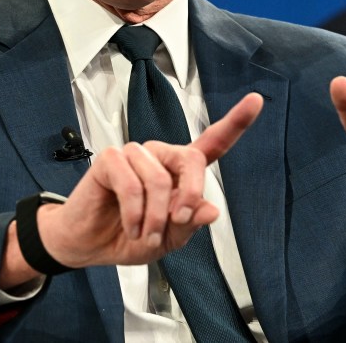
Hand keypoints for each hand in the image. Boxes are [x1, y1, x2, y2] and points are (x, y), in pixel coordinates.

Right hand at [36, 92, 262, 269]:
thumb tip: (210, 210)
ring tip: (143, 232)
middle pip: (192, 160)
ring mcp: (135, 154)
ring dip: (153, 217)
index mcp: (180, 171)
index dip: (236, 122)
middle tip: (174, 221)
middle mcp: (160, 156)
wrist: (89, 245)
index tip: (256, 101)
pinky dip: (134, 214)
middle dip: (188, 195)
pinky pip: (132, 184)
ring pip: (159, 180)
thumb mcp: (169, 239)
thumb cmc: (129, 235)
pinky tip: (129, 225)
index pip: (213, 142)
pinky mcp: (111, 159)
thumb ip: (189, 223)